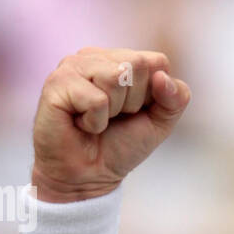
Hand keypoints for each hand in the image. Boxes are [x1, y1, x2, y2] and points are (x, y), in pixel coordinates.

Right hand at [32, 47, 190, 200]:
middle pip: (138, 65)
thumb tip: (161, 77)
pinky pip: (97, 99)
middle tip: (113, 118)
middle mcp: (95, 56)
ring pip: (116, 77)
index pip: (157, 62)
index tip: (133, 112)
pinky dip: (95, 122)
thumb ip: (176, 98)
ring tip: (96, 120)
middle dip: (133, 102)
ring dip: (113, 111)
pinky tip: (81, 125)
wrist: (89, 176)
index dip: (153, 95)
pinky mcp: (57, 83)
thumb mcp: (160, 122)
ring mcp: (73, 65)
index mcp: (120, 59)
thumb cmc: (120, 146)